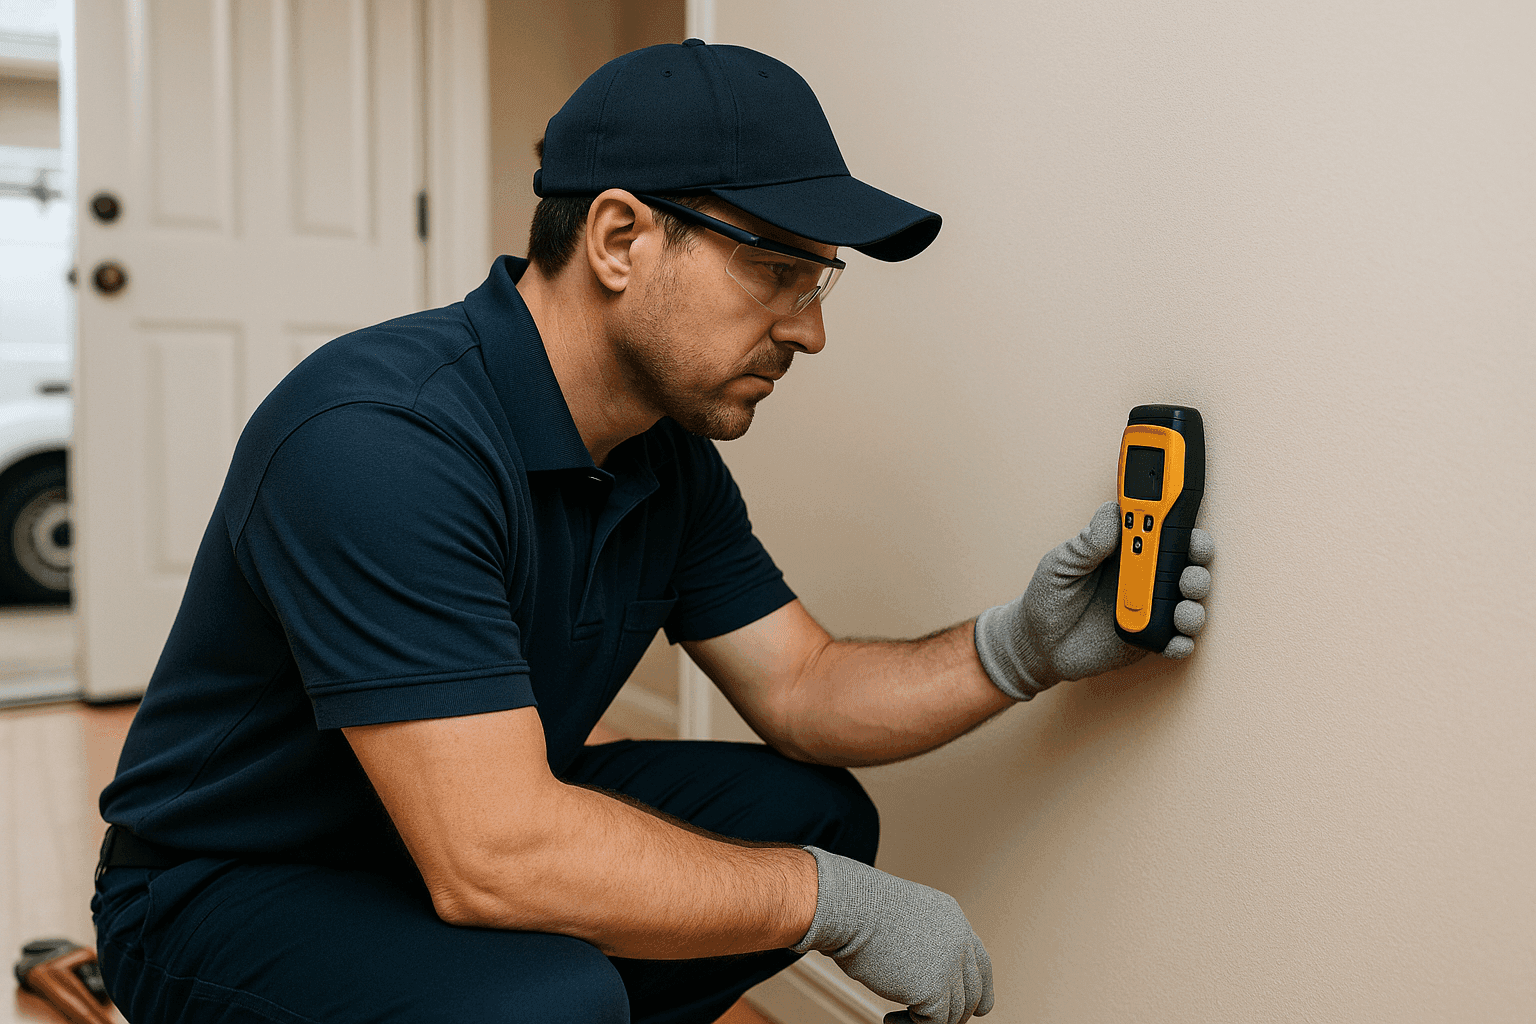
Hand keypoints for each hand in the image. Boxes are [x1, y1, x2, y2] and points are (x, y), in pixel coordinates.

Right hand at [791, 847, 992, 1023]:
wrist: (852, 908)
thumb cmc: (861, 909)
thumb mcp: (905, 918)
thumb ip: (923, 941)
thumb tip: (921, 976)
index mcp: (953, 919)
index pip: (980, 962)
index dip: (980, 989)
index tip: (980, 1009)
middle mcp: (959, 941)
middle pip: (973, 991)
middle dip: (955, 1013)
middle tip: (924, 1021)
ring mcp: (950, 965)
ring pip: (954, 1012)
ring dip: (927, 1021)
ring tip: (897, 1019)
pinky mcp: (935, 989)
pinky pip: (934, 1023)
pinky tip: (890, 1020)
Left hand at [974, 500, 1213, 699]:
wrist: (1039, 644)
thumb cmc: (1050, 597)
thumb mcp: (1062, 563)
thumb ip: (1088, 541)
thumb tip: (1114, 512)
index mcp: (1127, 552)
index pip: (1162, 529)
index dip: (1178, 518)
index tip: (1183, 510)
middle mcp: (1146, 578)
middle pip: (1188, 562)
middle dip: (1198, 558)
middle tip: (1191, 562)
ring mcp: (1152, 610)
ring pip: (1191, 602)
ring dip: (1195, 602)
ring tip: (1181, 608)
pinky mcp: (1150, 640)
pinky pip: (1178, 642)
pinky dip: (1183, 642)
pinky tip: (1174, 640)